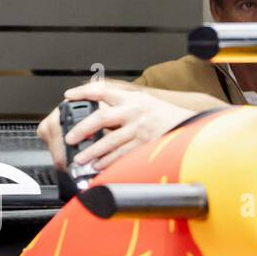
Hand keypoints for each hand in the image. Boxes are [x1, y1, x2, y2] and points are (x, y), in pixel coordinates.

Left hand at [36, 81, 193, 173]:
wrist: (187, 125)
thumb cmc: (164, 115)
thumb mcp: (144, 102)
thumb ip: (123, 105)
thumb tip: (98, 113)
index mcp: (132, 98)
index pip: (103, 90)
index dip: (84, 92)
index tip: (69, 96)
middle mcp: (134, 111)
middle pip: (102, 117)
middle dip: (83, 128)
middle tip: (71, 137)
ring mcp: (140, 128)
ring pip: (110, 140)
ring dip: (93, 151)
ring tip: (81, 158)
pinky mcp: (145, 143)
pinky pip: (122, 154)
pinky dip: (109, 161)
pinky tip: (100, 165)